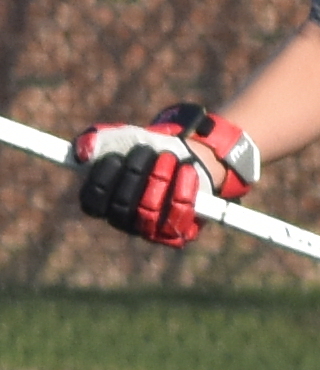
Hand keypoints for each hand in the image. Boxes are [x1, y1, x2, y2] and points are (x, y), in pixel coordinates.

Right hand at [67, 108, 250, 248]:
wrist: (185, 157)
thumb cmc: (143, 150)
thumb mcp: (117, 137)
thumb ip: (94, 139)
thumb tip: (82, 153)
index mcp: (103, 202)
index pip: (91, 203)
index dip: (101, 181)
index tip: (115, 157)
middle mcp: (122, 220)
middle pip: (121, 206)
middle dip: (134, 174)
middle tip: (145, 150)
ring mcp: (148, 230)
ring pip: (149, 211)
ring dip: (159, 179)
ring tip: (168, 156)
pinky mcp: (175, 232)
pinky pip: (177, 217)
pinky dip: (183, 190)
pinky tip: (186, 169)